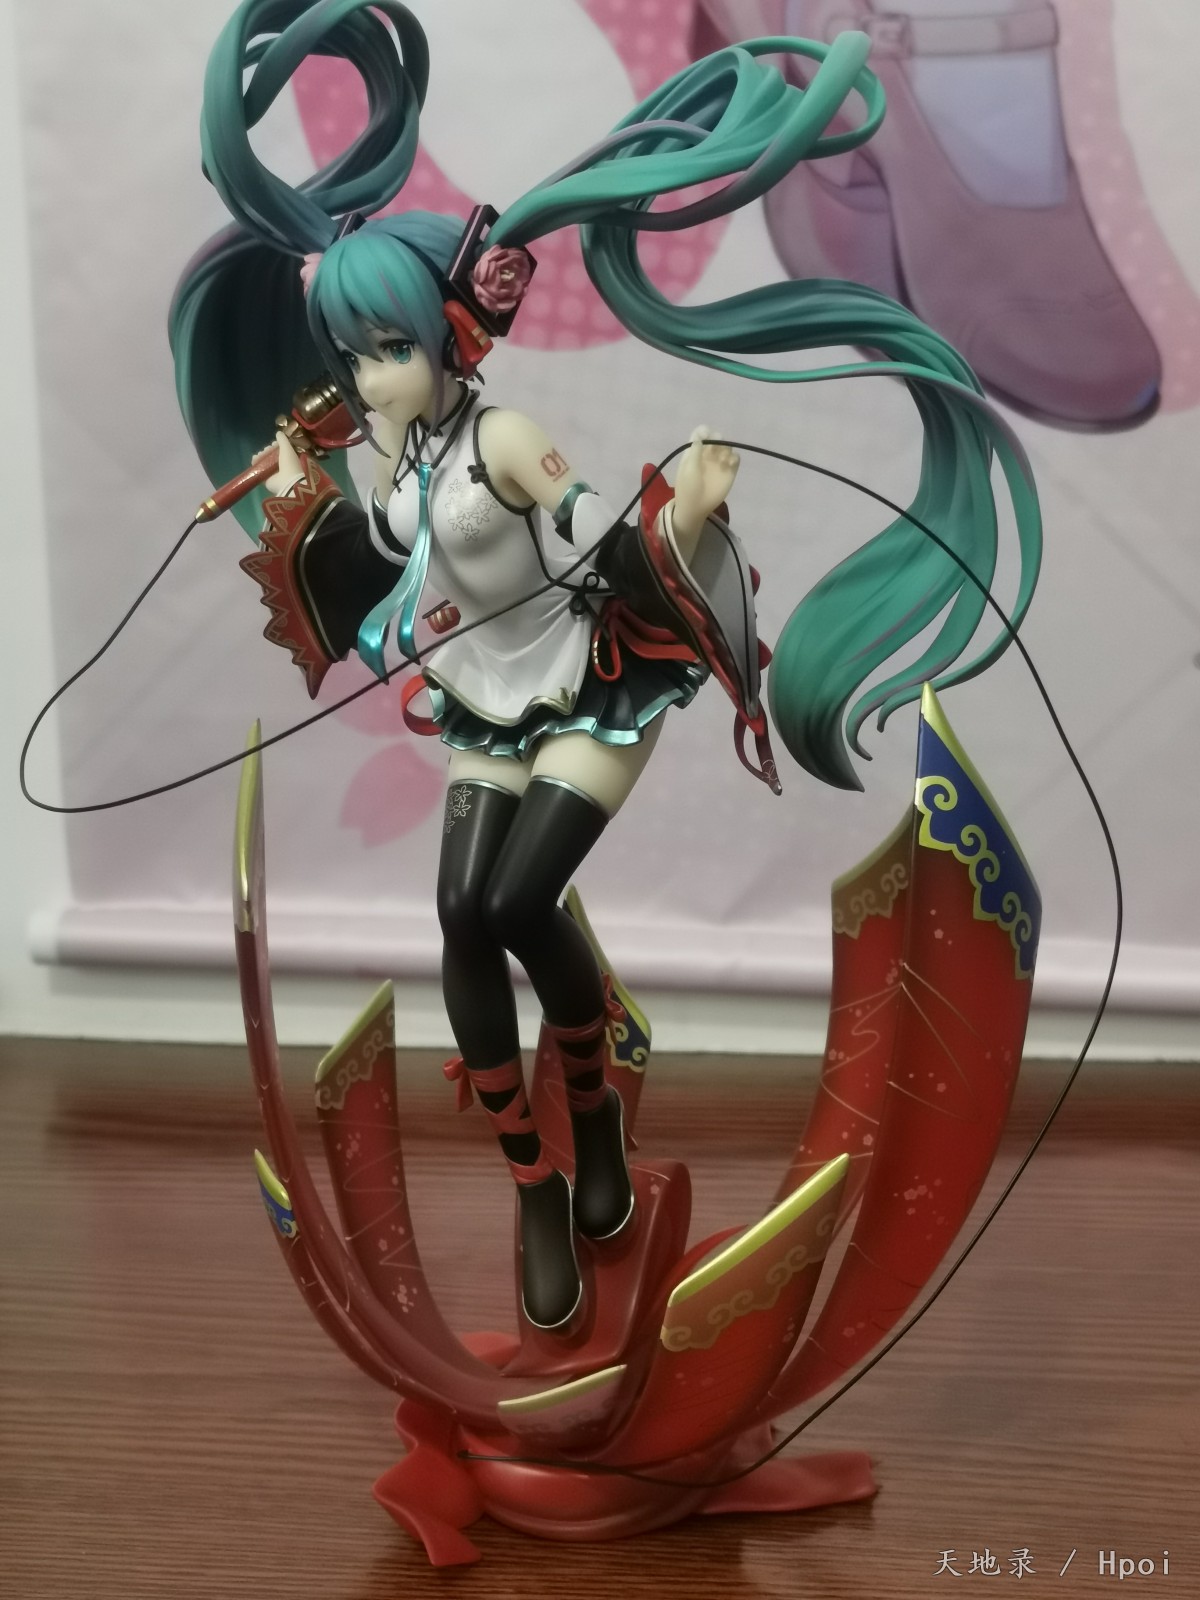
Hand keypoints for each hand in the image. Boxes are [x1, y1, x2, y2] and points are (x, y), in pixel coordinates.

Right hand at [253, 429, 304, 496]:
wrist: (287, 482)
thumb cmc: (289, 464)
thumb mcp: (287, 448)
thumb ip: (282, 440)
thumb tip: (278, 432)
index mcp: (289, 458)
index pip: (280, 450)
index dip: (275, 446)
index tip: (273, 444)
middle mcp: (282, 465)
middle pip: (271, 455)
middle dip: (267, 451)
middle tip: (266, 451)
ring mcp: (274, 473)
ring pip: (264, 461)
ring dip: (260, 456)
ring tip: (258, 456)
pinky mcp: (266, 479)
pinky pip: (260, 469)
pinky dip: (256, 464)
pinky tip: (254, 460)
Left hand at [670, 425, 738, 549]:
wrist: (695, 508)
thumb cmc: (688, 488)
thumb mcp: (688, 470)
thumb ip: (695, 453)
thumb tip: (699, 436)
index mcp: (694, 452)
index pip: (700, 434)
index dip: (704, 431)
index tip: (706, 434)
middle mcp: (708, 454)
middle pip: (716, 438)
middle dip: (717, 438)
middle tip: (717, 444)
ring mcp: (719, 462)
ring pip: (727, 447)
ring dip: (726, 447)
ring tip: (723, 459)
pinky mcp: (729, 471)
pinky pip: (735, 459)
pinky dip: (735, 457)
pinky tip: (730, 463)